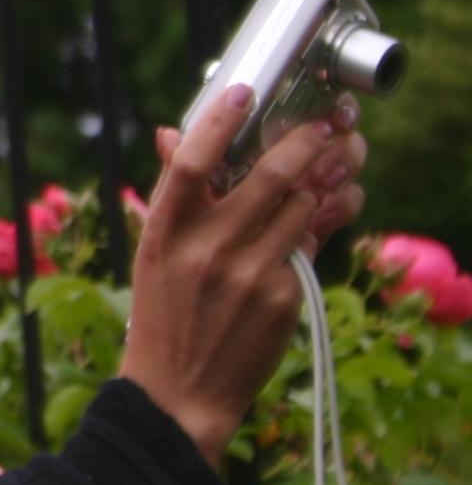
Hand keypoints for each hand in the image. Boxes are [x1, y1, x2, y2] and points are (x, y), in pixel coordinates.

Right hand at [117, 83, 367, 467]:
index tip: (245, 92)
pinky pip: (309, 245)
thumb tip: (176, 134)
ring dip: (319, 185)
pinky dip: (318, 226)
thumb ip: (175, 194)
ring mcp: (248, 275)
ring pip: (301, 208)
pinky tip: (321, 217)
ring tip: (330, 169)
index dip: (219, 122)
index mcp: (164, 231)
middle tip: (323, 125)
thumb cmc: (164, 314)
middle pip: (268, 177)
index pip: (193, 163)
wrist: (180, 392)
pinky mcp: (282, 297)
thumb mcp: (155, 251)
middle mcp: (206, 250)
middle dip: (304, 144)